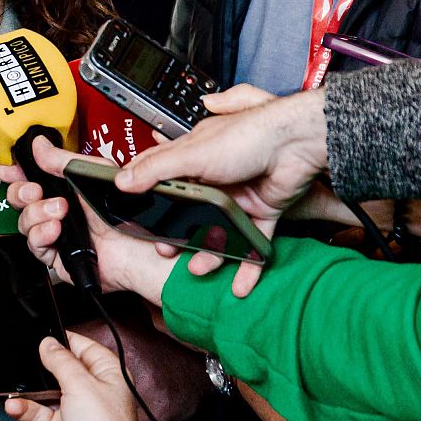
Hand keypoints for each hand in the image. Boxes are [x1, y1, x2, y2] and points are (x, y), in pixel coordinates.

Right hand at [0, 141, 176, 303]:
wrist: (136, 248)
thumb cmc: (124, 214)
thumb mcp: (92, 176)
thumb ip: (62, 161)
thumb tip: (39, 145)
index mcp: (66, 189)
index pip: (32, 178)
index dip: (16, 173)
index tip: (9, 169)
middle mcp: (59, 211)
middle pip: (21, 199)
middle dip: (22, 192)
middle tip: (35, 190)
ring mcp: (57, 233)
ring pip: (24, 222)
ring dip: (36, 213)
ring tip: (59, 211)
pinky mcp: (57, 256)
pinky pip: (35, 245)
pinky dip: (41, 234)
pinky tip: (55, 228)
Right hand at [3, 334, 141, 420]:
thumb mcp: (82, 386)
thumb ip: (62, 361)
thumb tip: (48, 343)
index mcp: (107, 375)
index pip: (84, 348)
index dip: (64, 340)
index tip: (43, 334)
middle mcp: (91, 393)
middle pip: (59, 370)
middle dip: (39, 368)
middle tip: (23, 361)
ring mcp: (73, 412)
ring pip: (43, 393)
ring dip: (26, 391)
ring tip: (13, 388)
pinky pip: (34, 413)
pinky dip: (22, 408)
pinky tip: (15, 405)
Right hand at [111, 86, 327, 295]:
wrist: (297, 145)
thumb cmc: (249, 135)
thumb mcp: (192, 152)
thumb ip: (155, 168)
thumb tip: (123, 180)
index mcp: (193, 155)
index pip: (160, 174)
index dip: (144, 192)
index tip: (131, 214)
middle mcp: (214, 177)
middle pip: (189, 210)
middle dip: (177, 234)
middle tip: (166, 250)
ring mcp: (237, 197)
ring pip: (218, 232)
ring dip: (209, 254)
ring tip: (200, 268)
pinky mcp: (260, 213)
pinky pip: (251, 244)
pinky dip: (247, 266)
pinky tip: (238, 284)